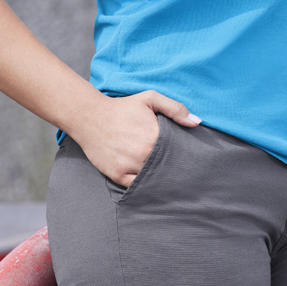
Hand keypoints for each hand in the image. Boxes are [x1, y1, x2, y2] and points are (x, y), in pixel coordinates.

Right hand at [69, 90, 200, 186]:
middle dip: (174, 167)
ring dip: (160, 177)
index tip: (188, 157)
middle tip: (181, 169)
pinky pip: (136, 186)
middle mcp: (143, 154)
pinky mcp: (117, 175)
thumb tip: (197, 122)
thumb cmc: (123, 107)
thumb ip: (175, 109)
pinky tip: (150, 181)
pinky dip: (144, 185)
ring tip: (168, 176)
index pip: (177, 151)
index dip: (183, 154)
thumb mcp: (150, 99)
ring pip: (152, 178)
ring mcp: (129, 166)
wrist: (90, 117)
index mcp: (154, 136)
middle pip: (166, 167)